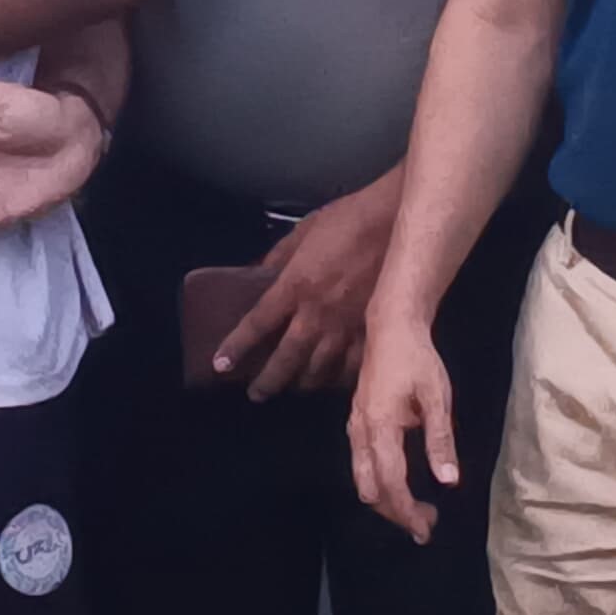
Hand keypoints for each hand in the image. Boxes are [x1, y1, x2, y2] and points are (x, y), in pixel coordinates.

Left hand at [219, 186, 394, 400]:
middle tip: (257, 394)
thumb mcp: (302, 231)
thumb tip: (259, 273)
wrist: (395, 222)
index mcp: (294, 286)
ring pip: (320, 370)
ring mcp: (347, 327)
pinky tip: (334, 381)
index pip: (257, 324)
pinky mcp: (374, 331)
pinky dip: (341, 378)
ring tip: (294, 388)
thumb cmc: (347, 220)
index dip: (235, 347)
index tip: (220, 365)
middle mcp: (317, 314)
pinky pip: (355, 366)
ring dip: (303, 383)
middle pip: (286, 359)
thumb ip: (278, 256)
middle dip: (268, 381)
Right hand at [346, 309, 460, 543]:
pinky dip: (378, 481)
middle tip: (426, 523)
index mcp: (380, 427)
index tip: (426, 530)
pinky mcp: (356, 421)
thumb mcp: (437, 397)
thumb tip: (448, 482)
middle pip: (370, 488)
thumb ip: (440, 440)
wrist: (390, 326)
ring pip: (362, 478)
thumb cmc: (417, 359)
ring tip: (416, 509)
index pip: (391, 482)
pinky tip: (399, 482)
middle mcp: (360, 431)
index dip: (407, 511)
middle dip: (396, 511)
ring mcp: (354, 426)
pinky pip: (361, 463)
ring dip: (386, 499)